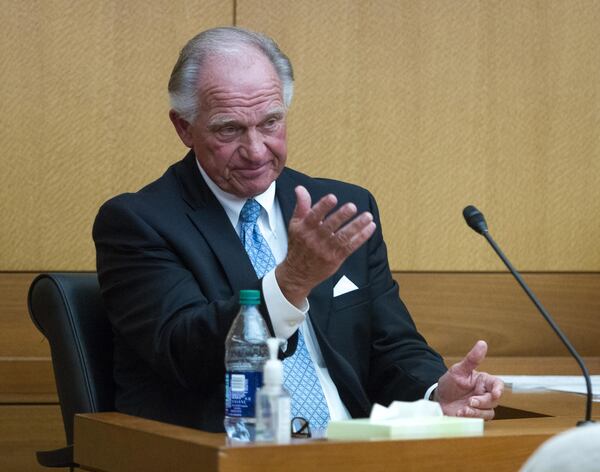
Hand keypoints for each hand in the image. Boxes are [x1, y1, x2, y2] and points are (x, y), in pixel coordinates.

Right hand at [276, 185, 375, 306]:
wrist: (298, 273)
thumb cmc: (298, 246)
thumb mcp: (295, 225)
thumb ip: (301, 206)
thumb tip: (300, 189)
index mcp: (304, 229)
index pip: (313, 215)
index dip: (323, 206)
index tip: (332, 198)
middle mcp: (315, 239)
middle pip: (330, 226)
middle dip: (341, 216)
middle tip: (352, 207)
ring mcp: (326, 249)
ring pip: (343, 236)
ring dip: (357, 226)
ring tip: (367, 216)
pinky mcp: (336, 258)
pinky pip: (351, 247)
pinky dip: (361, 237)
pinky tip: (369, 228)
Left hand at [435, 340, 503, 419]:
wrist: (438, 398)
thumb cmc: (450, 383)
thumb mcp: (458, 370)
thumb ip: (471, 359)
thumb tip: (482, 343)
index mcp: (484, 382)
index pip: (497, 384)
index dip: (499, 389)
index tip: (495, 393)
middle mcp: (484, 394)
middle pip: (494, 400)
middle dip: (483, 402)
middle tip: (470, 401)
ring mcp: (480, 407)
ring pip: (488, 412)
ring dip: (477, 412)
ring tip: (463, 410)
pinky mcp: (474, 417)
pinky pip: (479, 420)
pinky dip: (470, 418)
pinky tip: (459, 414)